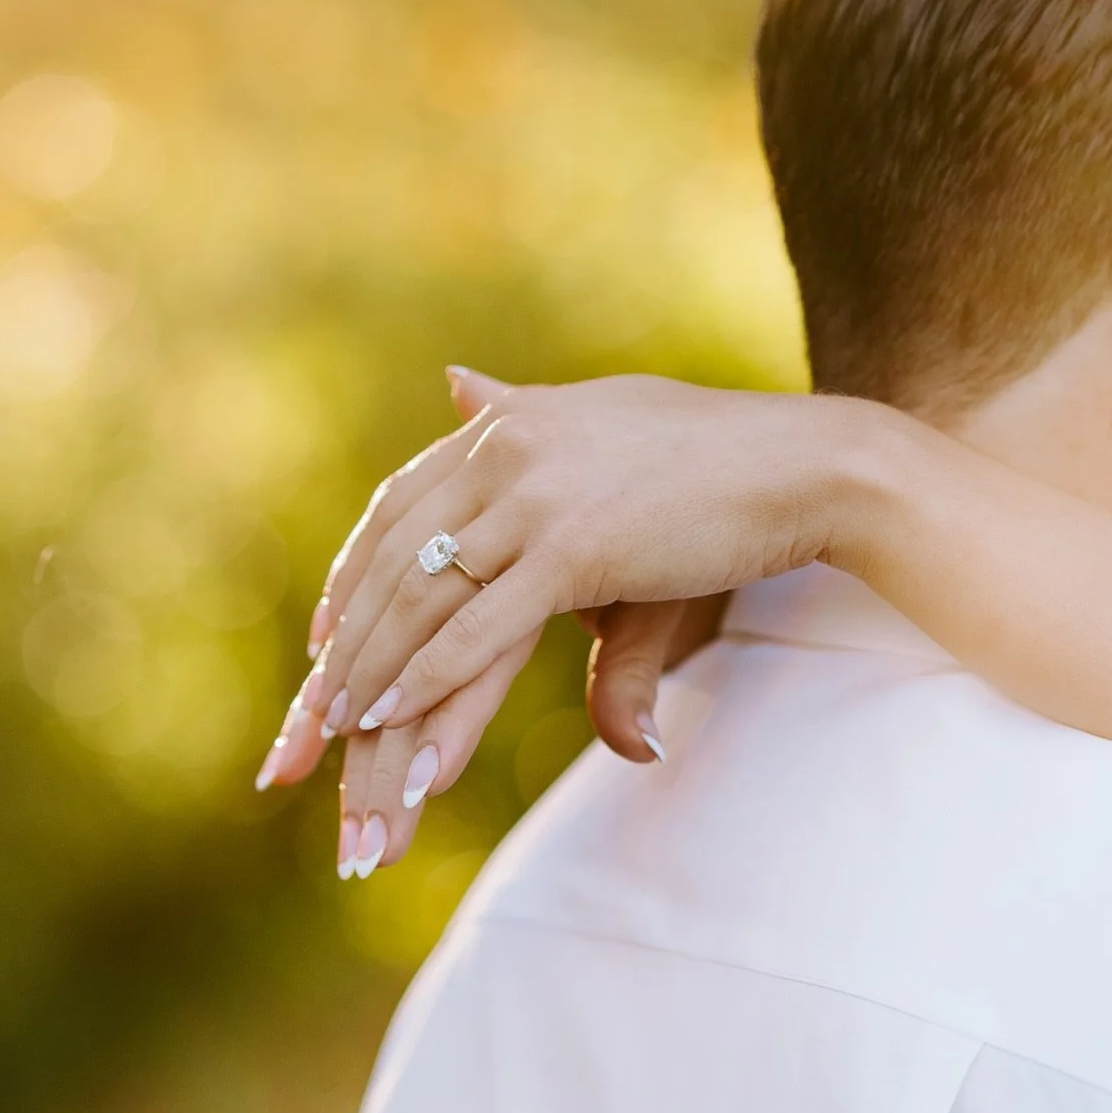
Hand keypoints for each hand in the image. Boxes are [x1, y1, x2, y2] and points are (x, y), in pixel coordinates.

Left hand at [253, 372, 730, 877]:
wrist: (800, 465)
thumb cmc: (708, 460)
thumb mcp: (593, 436)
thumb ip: (516, 418)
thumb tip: (454, 378)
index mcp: (507, 427)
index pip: (399, 504)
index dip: (354, 574)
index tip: (323, 635)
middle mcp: (505, 451)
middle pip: (397, 559)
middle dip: (349, 643)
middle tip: (312, 710)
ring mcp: (535, 497)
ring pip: (427, 598)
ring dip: (375, 672)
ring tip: (341, 734)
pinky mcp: (574, 548)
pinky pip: (481, 626)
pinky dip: (429, 677)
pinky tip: (395, 719)